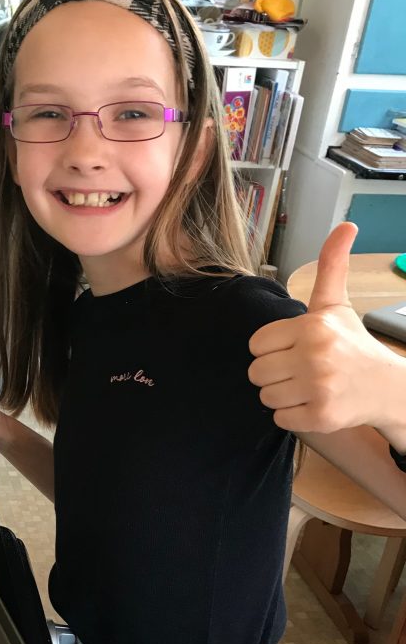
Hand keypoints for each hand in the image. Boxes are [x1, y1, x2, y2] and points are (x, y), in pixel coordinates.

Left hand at [249, 222, 401, 433]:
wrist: (387, 387)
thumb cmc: (352, 344)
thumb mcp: (337, 305)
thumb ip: (332, 266)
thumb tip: (346, 225)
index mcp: (312, 326)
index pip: (256, 344)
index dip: (271, 349)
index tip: (293, 349)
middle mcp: (315, 356)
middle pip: (256, 372)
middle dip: (274, 374)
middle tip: (300, 371)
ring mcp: (319, 388)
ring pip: (266, 397)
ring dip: (282, 395)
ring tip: (307, 386)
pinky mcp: (321, 416)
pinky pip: (280, 418)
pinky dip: (293, 415)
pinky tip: (313, 403)